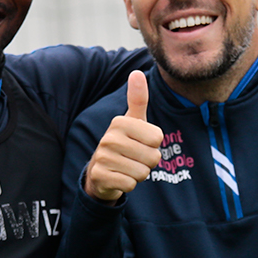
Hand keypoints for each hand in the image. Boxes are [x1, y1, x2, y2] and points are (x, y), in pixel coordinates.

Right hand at [83, 71, 161, 203]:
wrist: (101, 171)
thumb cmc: (124, 143)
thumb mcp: (133, 121)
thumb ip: (137, 99)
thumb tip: (136, 73)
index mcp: (119, 122)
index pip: (157, 138)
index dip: (154, 144)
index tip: (140, 143)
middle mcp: (109, 138)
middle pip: (152, 157)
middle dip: (148, 162)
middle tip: (134, 158)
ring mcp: (102, 158)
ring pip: (142, 172)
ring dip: (139, 174)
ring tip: (127, 167)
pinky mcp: (100, 177)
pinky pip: (130, 184)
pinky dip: (129, 184)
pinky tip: (119, 177)